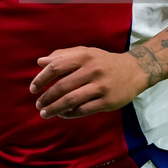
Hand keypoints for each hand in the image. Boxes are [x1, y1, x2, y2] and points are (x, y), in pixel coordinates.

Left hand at [29, 46, 147, 118]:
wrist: (134, 70)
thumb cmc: (104, 61)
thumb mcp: (85, 52)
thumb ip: (62, 56)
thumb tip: (40, 62)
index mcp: (84, 56)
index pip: (56, 67)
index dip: (42, 79)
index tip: (33, 88)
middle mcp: (92, 70)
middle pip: (62, 86)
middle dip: (46, 98)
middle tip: (38, 105)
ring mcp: (100, 86)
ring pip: (71, 100)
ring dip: (55, 108)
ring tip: (45, 113)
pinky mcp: (108, 101)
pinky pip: (84, 110)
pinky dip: (70, 114)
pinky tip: (63, 114)